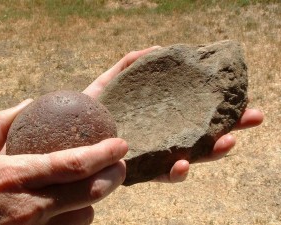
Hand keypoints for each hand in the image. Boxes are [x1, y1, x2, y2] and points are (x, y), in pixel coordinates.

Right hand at [0, 100, 127, 224]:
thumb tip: (27, 103)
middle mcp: (30, 206)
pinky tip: (71, 204)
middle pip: (91, 192)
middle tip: (121, 164)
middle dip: (115, 176)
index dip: (103, 154)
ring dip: (95, 196)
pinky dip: (79, 214)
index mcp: (16, 175)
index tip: (121, 145)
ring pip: (86, 213)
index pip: (72, 164)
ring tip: (95, 181)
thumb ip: (1, 124)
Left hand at [83, 46, 263, 182]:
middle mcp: (161, 138)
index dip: (220, 109)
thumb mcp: (110, 82)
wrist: (64, 135)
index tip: (244, 99)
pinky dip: (174, 172)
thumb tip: (155, 48)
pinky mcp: (138, 173)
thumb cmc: (88, 108)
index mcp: (159, 118)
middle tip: (254, 117)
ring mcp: (152, 157)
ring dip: (211, 152)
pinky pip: (159, 175)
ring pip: (189, 157)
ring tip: (228, 142)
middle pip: (200, 135)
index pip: (195, 114)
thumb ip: (129, 66)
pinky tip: (182, 165)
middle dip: (228, 127)